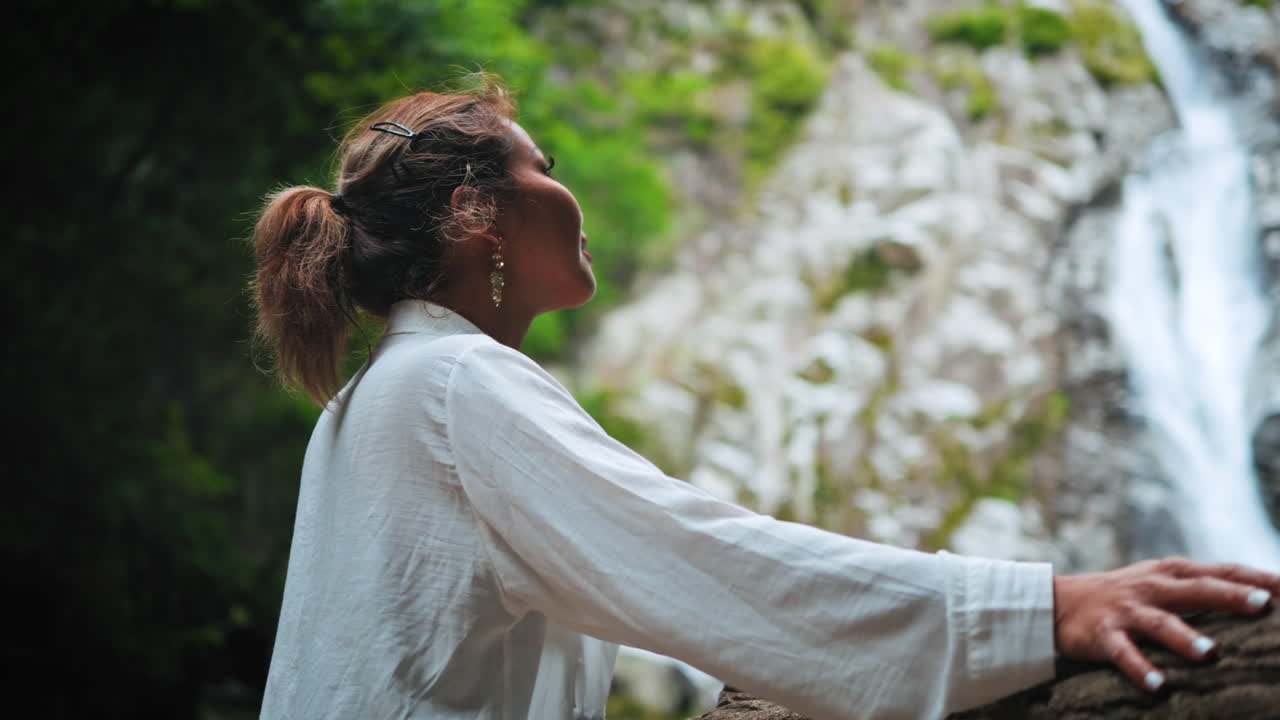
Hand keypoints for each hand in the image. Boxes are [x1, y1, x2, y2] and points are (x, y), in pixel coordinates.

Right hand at [1053, 556, 1279, 692]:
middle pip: (1197, 590)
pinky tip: (1157, 685)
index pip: (1220, 571)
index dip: (1254, 579)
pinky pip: (1123, 653)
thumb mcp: (1162, 582)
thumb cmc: (1126, 595)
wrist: (1060, 602)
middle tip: (1263, 605)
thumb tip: (1261, 595)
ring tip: (1210, 652)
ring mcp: (1128, 611)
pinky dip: (1140, 668)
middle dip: (1230, 596)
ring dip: (1185, 637)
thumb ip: (1202, 586)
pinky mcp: (1103, 634)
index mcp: (1172, 572)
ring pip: (1160, 623)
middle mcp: (1152, 588)